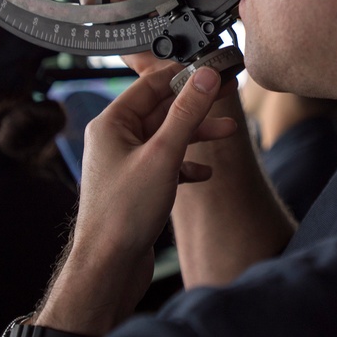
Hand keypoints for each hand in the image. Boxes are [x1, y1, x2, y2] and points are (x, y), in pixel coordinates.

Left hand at [35, 64, 235, 334]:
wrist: (109, 268)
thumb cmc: (123, 214)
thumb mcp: (163, 154)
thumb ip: (186, 113)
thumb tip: (203, 76)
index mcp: (111, 124)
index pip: (150, 84)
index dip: (183, 74)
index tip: (211, 68)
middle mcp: (115, 140)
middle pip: (161, 110)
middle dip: (195, 104)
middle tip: (226, 92)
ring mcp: (125, 164)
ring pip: (166, 138)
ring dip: (196, 134)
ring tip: (228, 131)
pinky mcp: (135, 187)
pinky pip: (165, 165)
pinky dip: (186, 164)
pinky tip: (204, 173)